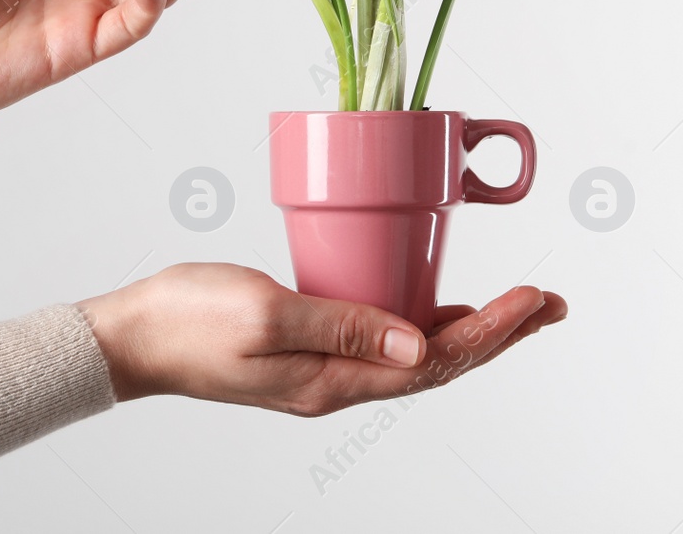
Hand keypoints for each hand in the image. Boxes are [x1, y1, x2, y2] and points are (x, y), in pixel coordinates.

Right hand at [76, 263, 566, 414]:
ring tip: (518, 308)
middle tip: (551, 305)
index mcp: (334, 381)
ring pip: (417, 353)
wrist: (131, 336)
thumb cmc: (188, 321)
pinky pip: (385, 340)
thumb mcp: (268, 315)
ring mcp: (325, 368)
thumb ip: (345, 328)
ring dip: (471, 329)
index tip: (534, 300)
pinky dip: (425, 322)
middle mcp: (338, 382)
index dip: (492, 332)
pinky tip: (439, 310)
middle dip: (500, 333)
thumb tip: (418, 344)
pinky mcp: (310, 348)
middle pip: (438, 363)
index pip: (435, 363)